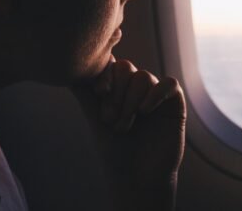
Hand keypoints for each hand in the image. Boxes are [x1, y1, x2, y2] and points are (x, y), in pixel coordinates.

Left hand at [71, 56, 185, 210]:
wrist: (136, 176)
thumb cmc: (114, 150)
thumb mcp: (94, 118)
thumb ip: (85, 92)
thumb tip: (67, 69)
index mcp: (117, 88)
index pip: (110, 65)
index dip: (104, 75)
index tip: (100, 93)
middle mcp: (135, 88)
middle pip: (126, 68)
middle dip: (117, 92)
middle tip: (110, 118)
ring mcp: (155, 94)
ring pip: (144, 77)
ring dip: (131, 100)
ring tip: (125, 124)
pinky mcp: (173, 103)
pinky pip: (169, 84)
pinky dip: (156, 93)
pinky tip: (145, 111)